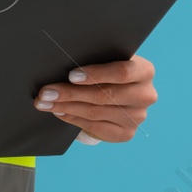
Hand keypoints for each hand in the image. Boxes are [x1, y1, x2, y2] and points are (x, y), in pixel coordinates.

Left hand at [33, 54, 155, 144]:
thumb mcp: (108, 59)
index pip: (121, 72)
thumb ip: (94, 58)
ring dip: (66, 107)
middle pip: (104, 95)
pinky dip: (73, 118)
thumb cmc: (109, 69)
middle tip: (46, 92)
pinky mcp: (126, 133)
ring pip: (95, 112)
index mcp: (144, 71)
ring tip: (45, 102)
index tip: (70, 75)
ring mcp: (137, 117)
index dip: (95, 74)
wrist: (121, 91)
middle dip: (70, 93)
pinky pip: (95, 127)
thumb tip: (60, 62)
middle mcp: (145, 95)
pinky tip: (59, 112)